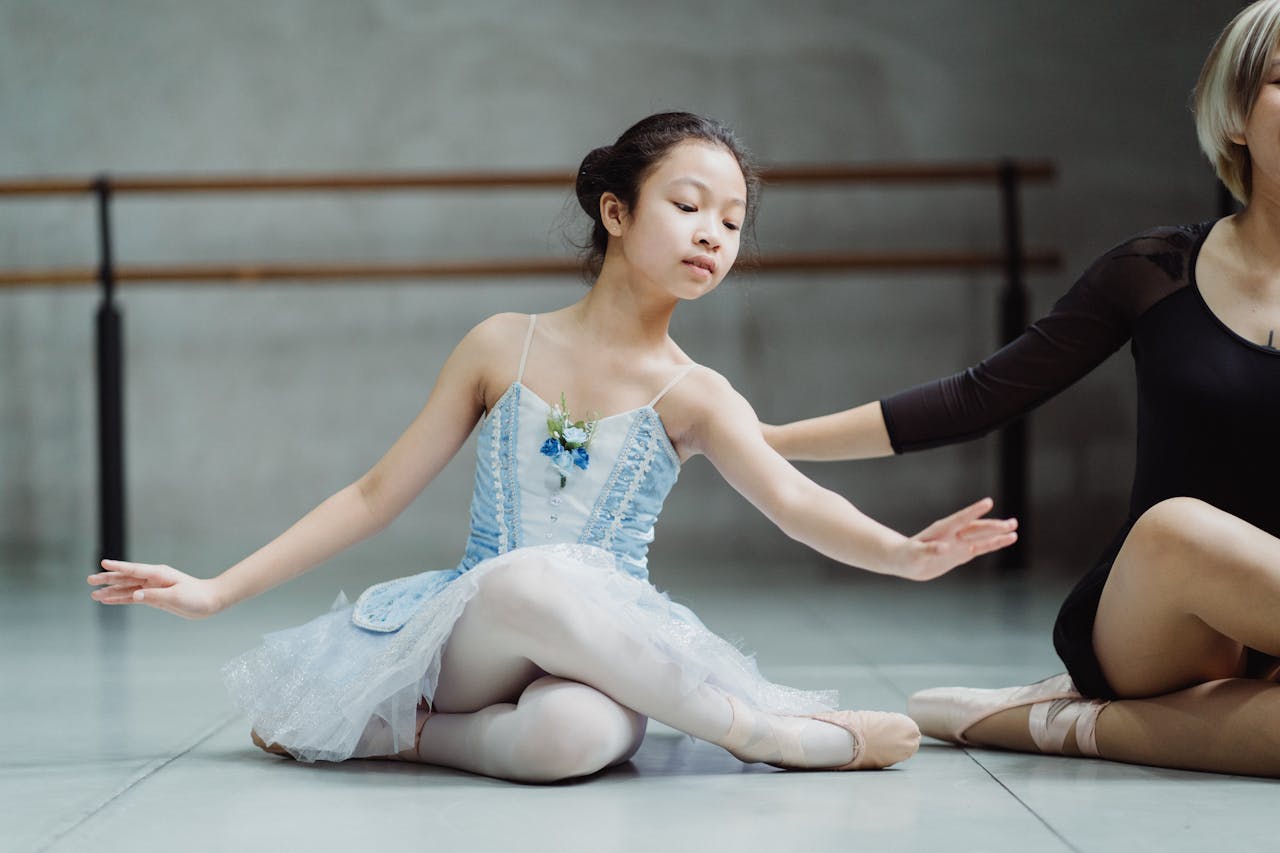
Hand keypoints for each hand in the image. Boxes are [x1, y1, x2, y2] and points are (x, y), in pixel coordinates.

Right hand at [88, 560, 224, 618]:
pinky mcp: (154, 598)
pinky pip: (133, 597)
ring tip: (93, 594)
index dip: (118, 567)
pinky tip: (108, 600)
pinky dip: (120, 599)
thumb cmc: (196, 596)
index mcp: (159, 574)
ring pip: (127, 588)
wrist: (210, 601)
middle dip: (108, 579)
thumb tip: (134, 595)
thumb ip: (154, 595)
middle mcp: (153, 579)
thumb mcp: (176, 596)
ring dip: (110, 591)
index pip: (134, 569)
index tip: (103, 563)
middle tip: (89, 580)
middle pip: (126, 577)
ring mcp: (152, 588)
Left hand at [889, 497, 1017, 580]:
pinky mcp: (960, 554)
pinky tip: (1006, 540)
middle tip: (1012, 523)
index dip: (974, 511)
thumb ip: (930, 550)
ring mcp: (958, 543)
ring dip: (997, 534)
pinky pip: (979, 548)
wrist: (905, 561)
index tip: (988, 502)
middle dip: (994, 526)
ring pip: (981, 537)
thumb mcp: (916, 554)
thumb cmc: (907, 555)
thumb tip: (945, 548)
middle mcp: (953, 534)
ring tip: (1014, 529)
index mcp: (942, 529)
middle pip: (976, 528)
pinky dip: (992, 545)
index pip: (961, 518)